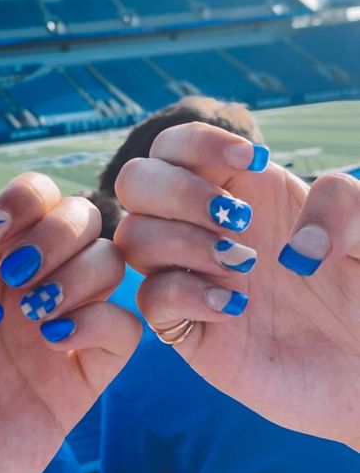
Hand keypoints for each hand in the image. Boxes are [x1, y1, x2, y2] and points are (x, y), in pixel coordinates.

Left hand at [0, 173, 140, 472]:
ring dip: (81, 276)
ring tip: (35, 316)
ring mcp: (57, 327)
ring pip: (110, 264)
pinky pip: (125, 328)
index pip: (31, 195)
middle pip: (82, 217)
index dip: (25, 201)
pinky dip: (103, 322)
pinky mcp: (80, 378)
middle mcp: (25, 285)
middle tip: (17, 277)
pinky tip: (57, 342)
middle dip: (59, 234)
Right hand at [114, 122, 359, 448]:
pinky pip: (150, 301)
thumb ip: (340, 203)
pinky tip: (236, 306)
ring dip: (181, 241)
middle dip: (177, 191)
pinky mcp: (190, 330)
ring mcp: (191, 276)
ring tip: (242, 263)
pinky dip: (183, 293)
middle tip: (238, 219)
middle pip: (136, 182)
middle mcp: (203, 226)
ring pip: (133, 238)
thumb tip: (292, 247)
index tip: (252, 160)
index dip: (198, 142)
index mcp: (238, 187)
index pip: (176, 145)